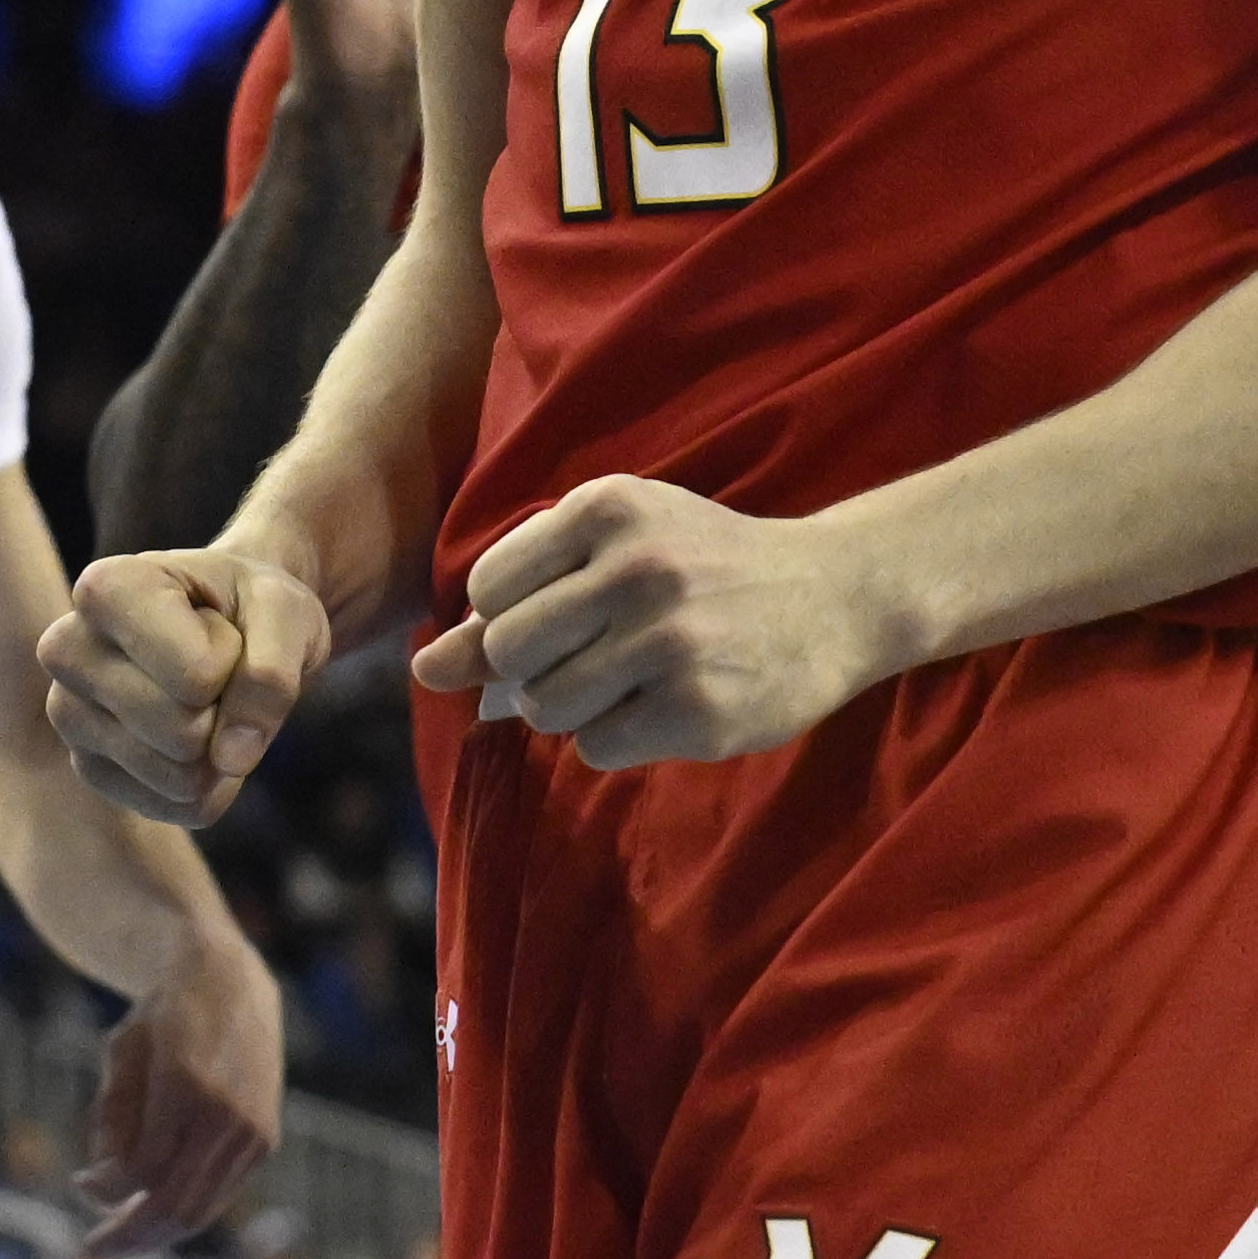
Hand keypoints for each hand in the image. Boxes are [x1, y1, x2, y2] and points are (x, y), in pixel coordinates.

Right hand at [42, 548, 333, 823]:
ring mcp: (69, 714)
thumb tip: (230, 760)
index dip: (235, 658)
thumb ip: (273, 672)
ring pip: (180, 777)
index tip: (221, 625)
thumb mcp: (287, 611)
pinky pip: (179, 808)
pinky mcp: (89, 767)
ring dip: (220, 745)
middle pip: (182, 731)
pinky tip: (198, 733)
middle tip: (218, 665)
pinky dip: (214, 782)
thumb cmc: (251, 605)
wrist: (234, 624)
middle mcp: (66, 650)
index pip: (197, 675)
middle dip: (225, 706)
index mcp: (105, 589)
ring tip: (203, 693)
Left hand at [76, 927, 283, 1255]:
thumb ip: (110, 1117)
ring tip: (121, 1237)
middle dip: (128, 1236)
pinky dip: (184, 1211)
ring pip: (199, 1210)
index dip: (103, 1189)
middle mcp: (226, 1113)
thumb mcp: (120, 1051)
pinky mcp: (264, 1140)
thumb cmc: (165, 1015)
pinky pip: (218, 1194)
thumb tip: (103, 1185)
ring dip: (155, 1235)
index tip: (79, 1184)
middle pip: (172, 1205)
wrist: (231, 982)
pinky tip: (154, 1208)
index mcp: (185, 1085)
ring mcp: (251, 1130)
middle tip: (94, 1247)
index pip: (139, 1170)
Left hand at [411, 476, 903, 768]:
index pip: (489, 589)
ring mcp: (669, 642)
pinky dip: (616, 739)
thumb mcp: (617, 550)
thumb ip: (518, 601)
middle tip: (591, 657)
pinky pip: (597, 749)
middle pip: (507, 653)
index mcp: (609, 509)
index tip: (559, 617)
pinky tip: (664, 705)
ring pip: (546, 709)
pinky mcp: (697, 710)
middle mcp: (637, 569)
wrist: (835, 596)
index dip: (508, 618)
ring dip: (573, 711)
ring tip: (630, 680)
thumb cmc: (705, 567)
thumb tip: (421, 672)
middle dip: (531, 672)